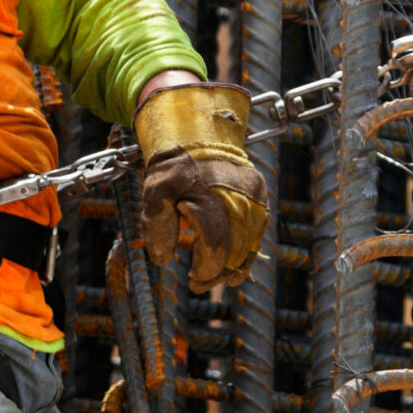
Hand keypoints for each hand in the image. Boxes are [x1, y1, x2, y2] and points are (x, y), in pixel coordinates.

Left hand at [134, 81, 266, 285]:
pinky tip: (237, 260)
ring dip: (238, 263)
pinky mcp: (259, 190)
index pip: (215, 244)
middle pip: (236, 247)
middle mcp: (236, 194)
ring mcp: (252, 192)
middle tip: (201, 283)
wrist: (197, 129)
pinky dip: (249, 246)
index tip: (193, 280)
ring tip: (222, 277)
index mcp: (208, 195)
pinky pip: (259, 226)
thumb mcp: (153, 190)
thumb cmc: (173, 163)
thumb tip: (163, 258)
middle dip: (220, 271)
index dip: (206, 268)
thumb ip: (156, 225)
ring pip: (252, 240)